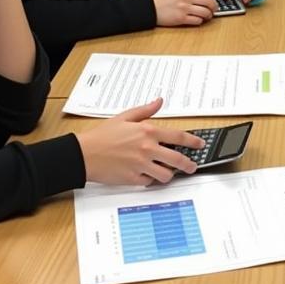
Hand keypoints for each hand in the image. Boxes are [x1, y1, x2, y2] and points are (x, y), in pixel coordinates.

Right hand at [77, 98, 205, 184]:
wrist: (84, 153)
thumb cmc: (102, 135)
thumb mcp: (125, 117)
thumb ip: (146, 110)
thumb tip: (159, 101)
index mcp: (148, 131)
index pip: (178, 136)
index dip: (193, 141)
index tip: (200, 144)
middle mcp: (147, 148)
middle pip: (177, 159)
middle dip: (189, 164)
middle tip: (192, 166)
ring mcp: (141, 165)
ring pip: (165, 174)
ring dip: (169, 174)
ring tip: (169, 172)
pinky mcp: (132, 179)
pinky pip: (149, 182)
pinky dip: (151, 180)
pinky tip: (149, 175)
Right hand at [152, 0, 217, 26]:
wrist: (151, 7)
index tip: (212, 0)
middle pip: (209, 1)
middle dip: (214, 7)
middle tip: (213, 10)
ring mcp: (184, 8)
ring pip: (205, 12)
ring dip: (208, 15)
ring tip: (207, 16)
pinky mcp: (181, 18)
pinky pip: (197, 20)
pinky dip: (200, 21)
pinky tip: (197, 20)